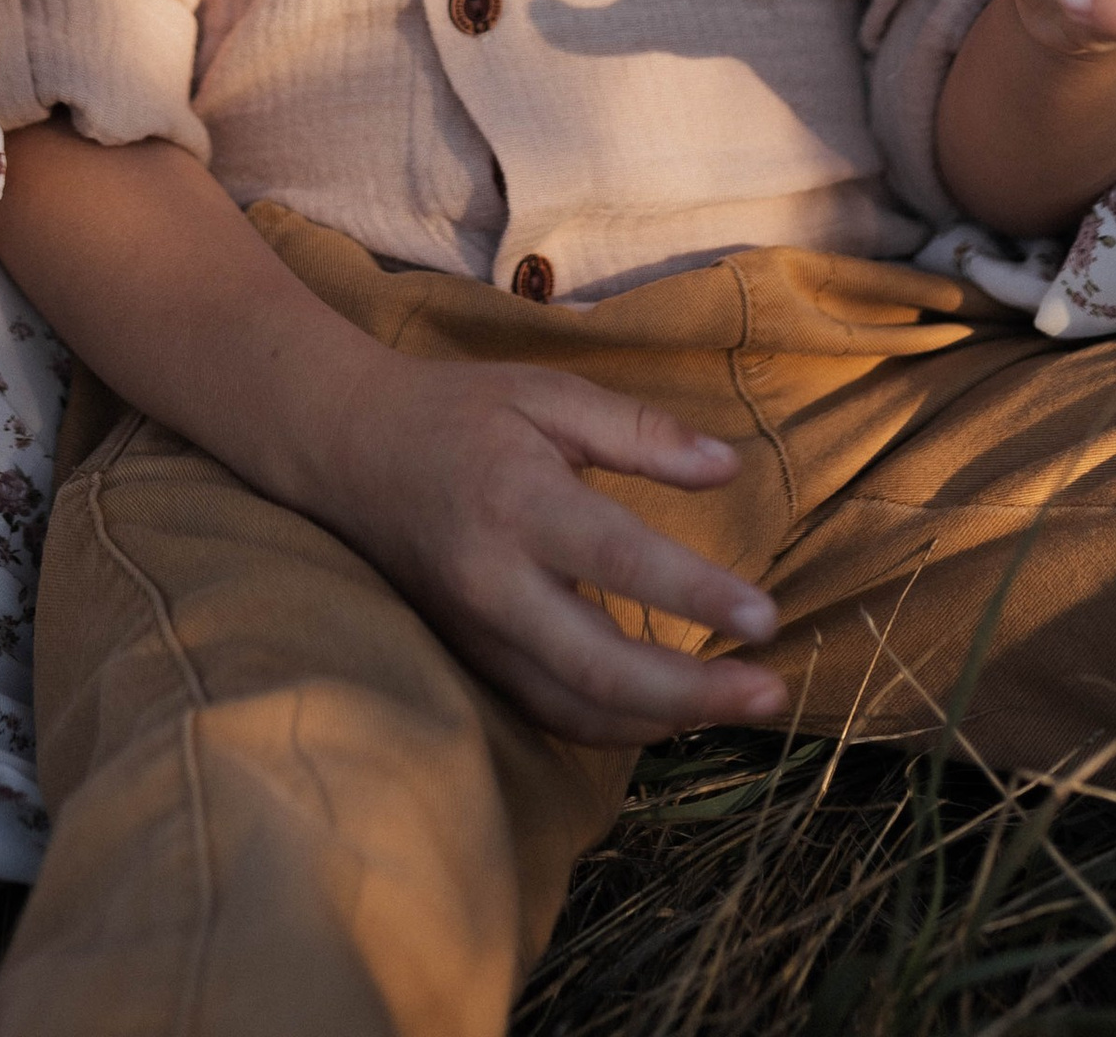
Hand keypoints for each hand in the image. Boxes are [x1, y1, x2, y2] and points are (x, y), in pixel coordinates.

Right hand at [0, 126, 782, 747]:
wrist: (344, 446)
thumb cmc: (457, 412)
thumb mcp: (548, 392)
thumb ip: (639, 433)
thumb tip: (729, 467)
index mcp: (519, 501)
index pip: (622, 560)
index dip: (699, 596)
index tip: (769, 618)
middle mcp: (494, 581)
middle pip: (600, 668)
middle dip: (693, 696)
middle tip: (770, 697)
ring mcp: (476, 631)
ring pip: (574, 709)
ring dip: (660, 723)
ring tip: (732, 709)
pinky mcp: (468, 657)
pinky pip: (547, 708)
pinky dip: (611, 721)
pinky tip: (664, 710)